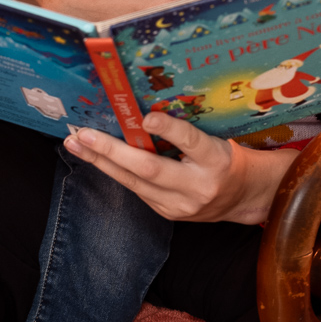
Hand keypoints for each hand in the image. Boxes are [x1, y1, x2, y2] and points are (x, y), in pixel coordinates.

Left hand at [63, 110, 296, 223]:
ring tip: (75, 144)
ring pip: (135, 183)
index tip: (146, 116)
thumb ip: (187, 129)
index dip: (168, 130)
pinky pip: (136, 189)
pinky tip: (95, 157)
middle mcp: (198, 186)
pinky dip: (114, 171)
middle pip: (150, 169)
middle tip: (83, 134)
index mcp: (217, 160)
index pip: (191, 142)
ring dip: (101, 161)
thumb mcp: (218, 138)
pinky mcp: (168, 213)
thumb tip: (147, 108)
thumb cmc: (228, 157)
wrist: (245, 197)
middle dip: (111, 151)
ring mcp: (181, 205)